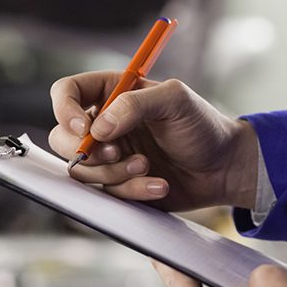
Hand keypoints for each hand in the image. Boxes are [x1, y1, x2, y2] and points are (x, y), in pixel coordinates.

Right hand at [49, 72, 258, 210]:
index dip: (65, 110)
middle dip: (87, 152)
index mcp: (112, 93)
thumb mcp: (175, 101)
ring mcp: (109, 156)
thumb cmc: (203, 126)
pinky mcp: (118, 184)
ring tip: (147, 166)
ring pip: (82, 171)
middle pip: (62, 138)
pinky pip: (107, 194)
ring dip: (114, 173)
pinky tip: (159, 184)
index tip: (84, 129)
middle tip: (115, 153)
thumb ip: (135, 104)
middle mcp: (104, 124)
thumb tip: (98, 128)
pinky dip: (133, 191)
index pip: (66, 93)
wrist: (224, 168)